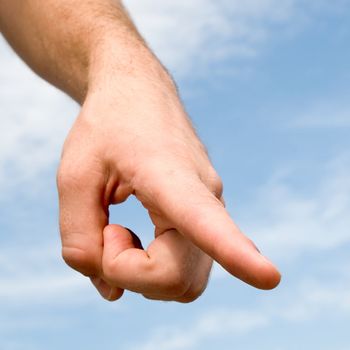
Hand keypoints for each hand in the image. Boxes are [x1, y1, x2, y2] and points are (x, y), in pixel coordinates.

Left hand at [57, 67, 279, 302]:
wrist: (137, 94)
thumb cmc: (106, 127)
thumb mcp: (74, 176)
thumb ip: (79, 237)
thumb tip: (110, 291)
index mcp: (172, 174)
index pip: (206, 220)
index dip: (235, 253)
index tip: (270, 277)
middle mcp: (205, 196)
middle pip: (176, 276)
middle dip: (125, 271)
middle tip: (107, 231)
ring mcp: (210, 209)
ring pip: (182, 281)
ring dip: (137, 272)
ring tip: (116, 230)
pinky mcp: (204, 218)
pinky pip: (182, 270)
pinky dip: (148, 270)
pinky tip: (131, 240)